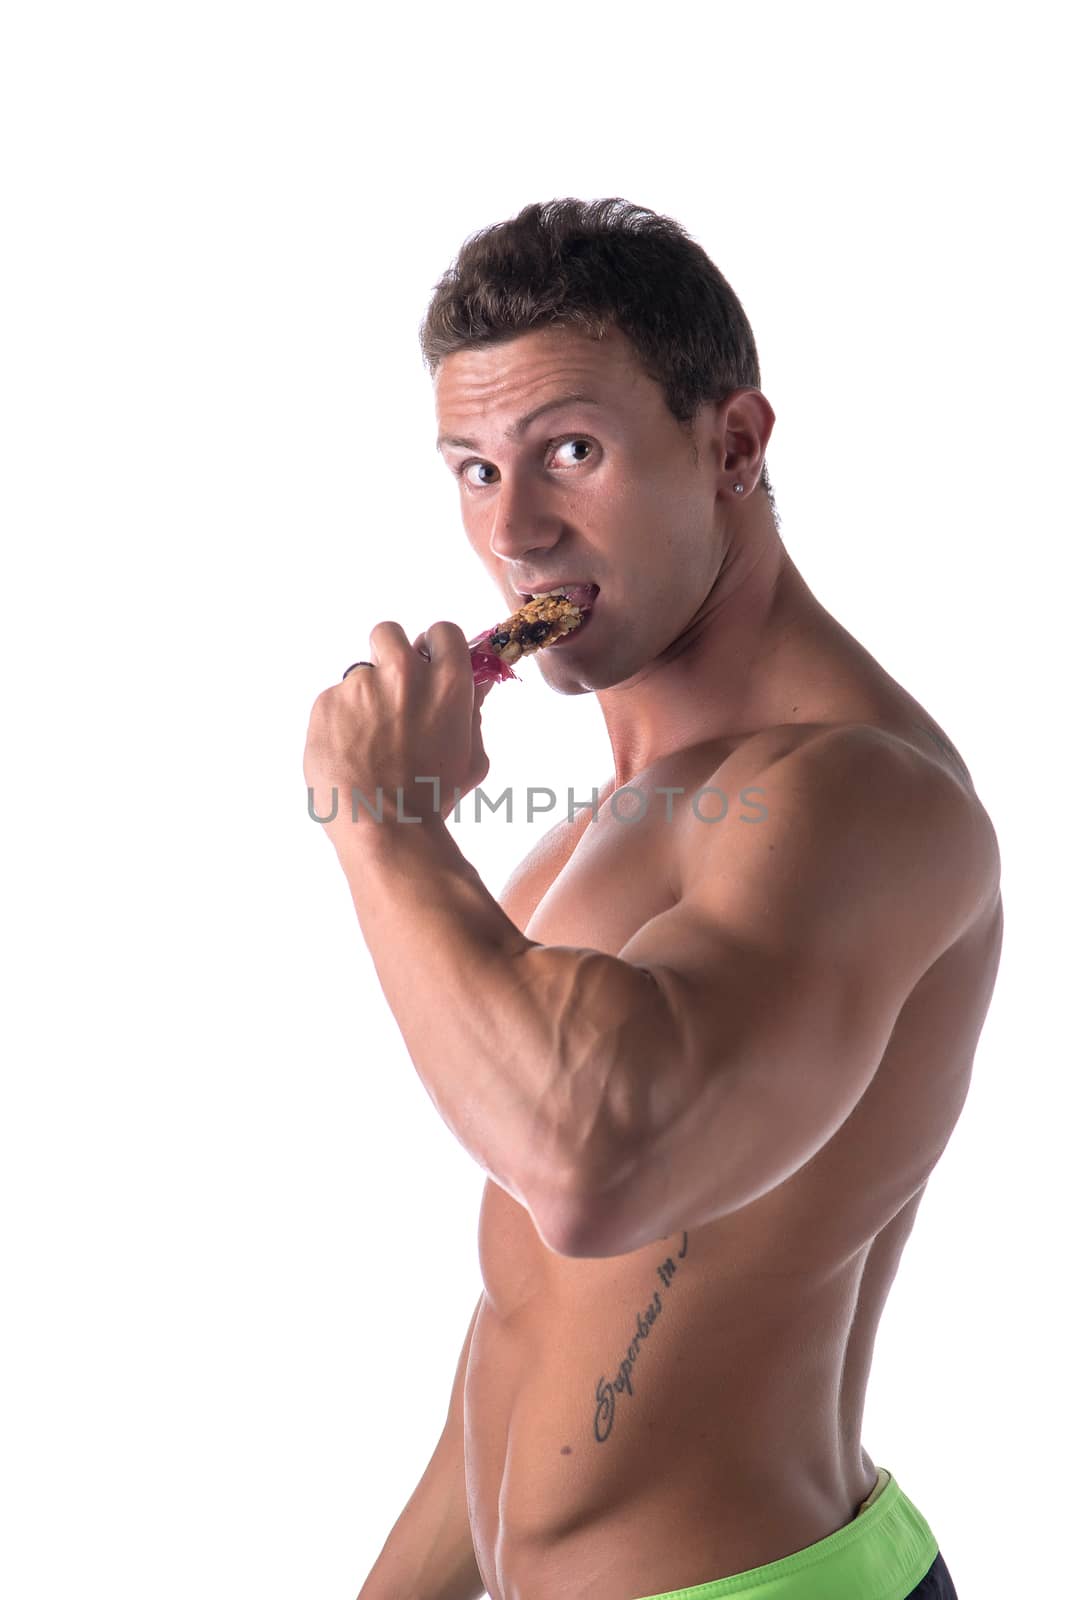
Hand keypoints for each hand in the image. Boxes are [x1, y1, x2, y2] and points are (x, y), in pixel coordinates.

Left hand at [303, 620, 492, 847]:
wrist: (382, 826)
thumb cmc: (432, 798)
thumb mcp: (472, 757)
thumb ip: (473, 712)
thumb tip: (478, 681)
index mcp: (447, 682)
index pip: (442, 631)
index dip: (434, 648)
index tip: (428, 665)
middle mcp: (403, 673)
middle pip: (389, 634)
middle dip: (389, 655)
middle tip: (390, 693)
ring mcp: (360, 686)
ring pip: (358, 677)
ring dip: (364, 699)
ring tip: (369, 743)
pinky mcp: (326, 703)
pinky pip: (333, 703)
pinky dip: (340, 723)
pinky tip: (349, 754)